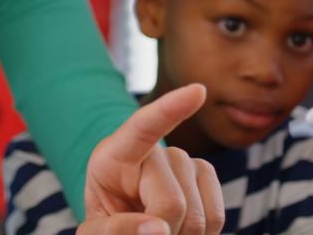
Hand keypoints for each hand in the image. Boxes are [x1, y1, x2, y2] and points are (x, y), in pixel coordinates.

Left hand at [78, 84, 223, 234]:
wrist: (129, 226)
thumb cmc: (107, 226)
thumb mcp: (96, 232)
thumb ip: (116, 230)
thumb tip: (159, 228)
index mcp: (114, 156)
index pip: (142, 128)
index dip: (170, 110)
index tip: (197, 92)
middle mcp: (153, 152)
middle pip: (170, 202)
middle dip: (162, 231)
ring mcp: (182, 161)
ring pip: (198, 214)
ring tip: (161, 233)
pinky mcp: (204, 175)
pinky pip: (216, 215)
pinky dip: (203, 234)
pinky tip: (181, 231)